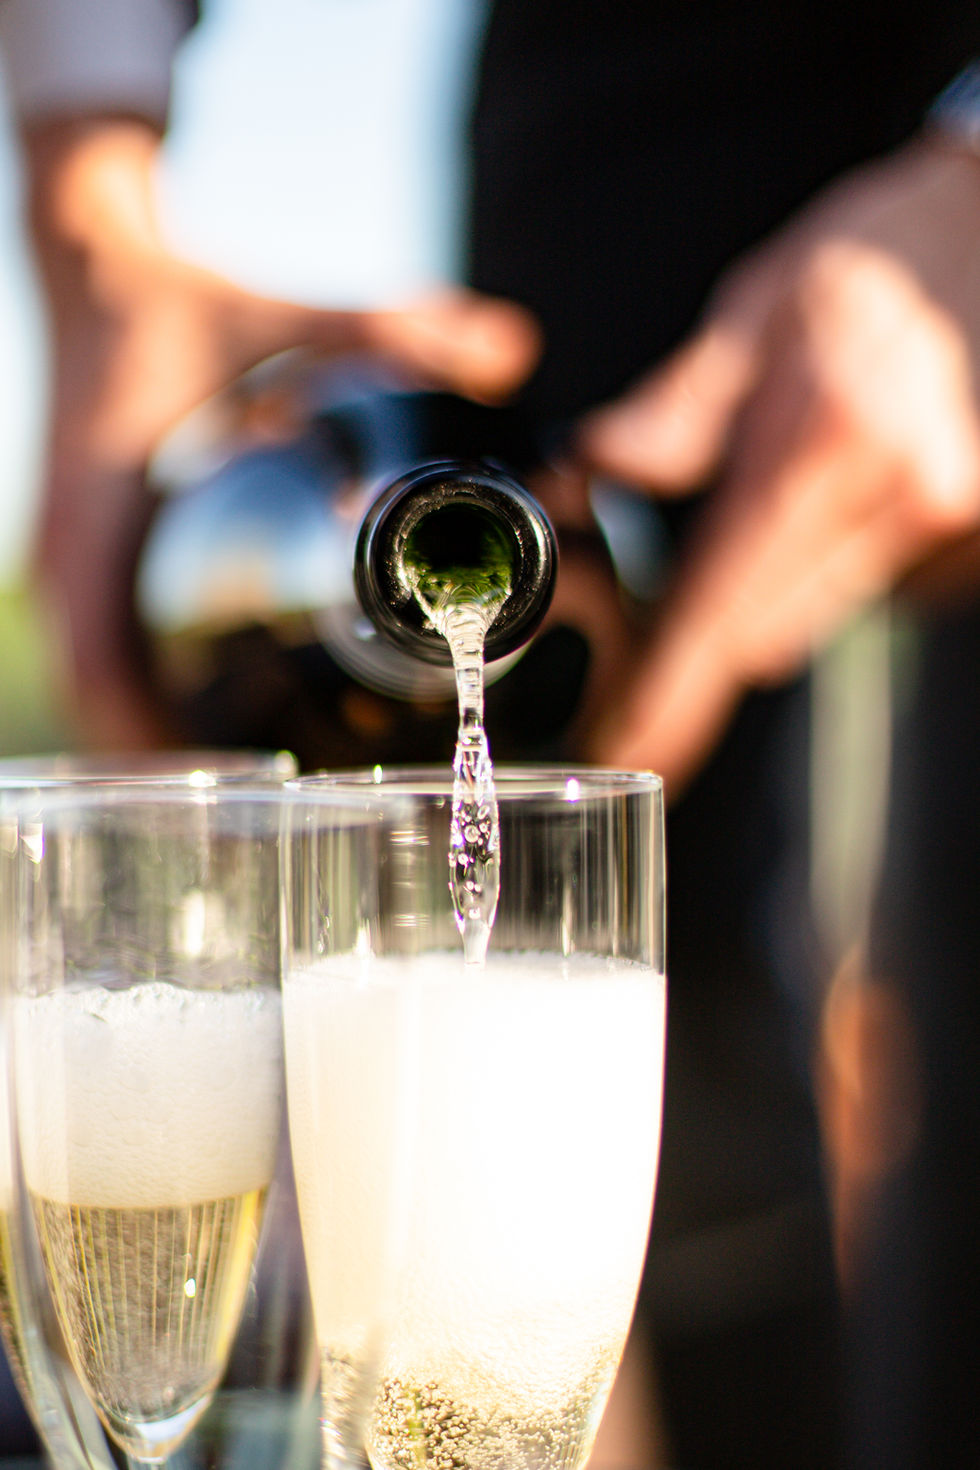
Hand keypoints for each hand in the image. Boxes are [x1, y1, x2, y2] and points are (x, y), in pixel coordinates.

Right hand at [25, 115, 540, 746]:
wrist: (94, 261)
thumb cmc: (175, 295)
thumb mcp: (282, 317)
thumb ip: (392, 327)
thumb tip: (514, 349)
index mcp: (102, 517)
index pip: (105, 668)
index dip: (156, 744)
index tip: (231, 794)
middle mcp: (74, 554)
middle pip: (100, 702)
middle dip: (167, 768)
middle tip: (256, 820)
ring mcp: (72, 559)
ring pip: (96, 685)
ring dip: (151, 742)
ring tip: (236, 797)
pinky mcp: (86, 552)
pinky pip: (101, 651)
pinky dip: (139, 699)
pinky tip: (198, 724)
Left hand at [579, 138, 979, 793]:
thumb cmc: (880, 257)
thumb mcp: (758, 311)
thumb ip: (675, 413)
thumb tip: (591, 475)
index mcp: (824, 445)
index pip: (721, 611)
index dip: (668, 696)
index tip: (629, 750)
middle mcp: (898, 500)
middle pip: (765, 632)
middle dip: (705, 630)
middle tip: (670, 590)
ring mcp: (946, 525)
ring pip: (817, 615)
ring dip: (773, 589)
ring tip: (789, 489)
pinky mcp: (969, 539)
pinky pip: (877, 591)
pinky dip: (838, 563)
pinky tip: (846, 486)